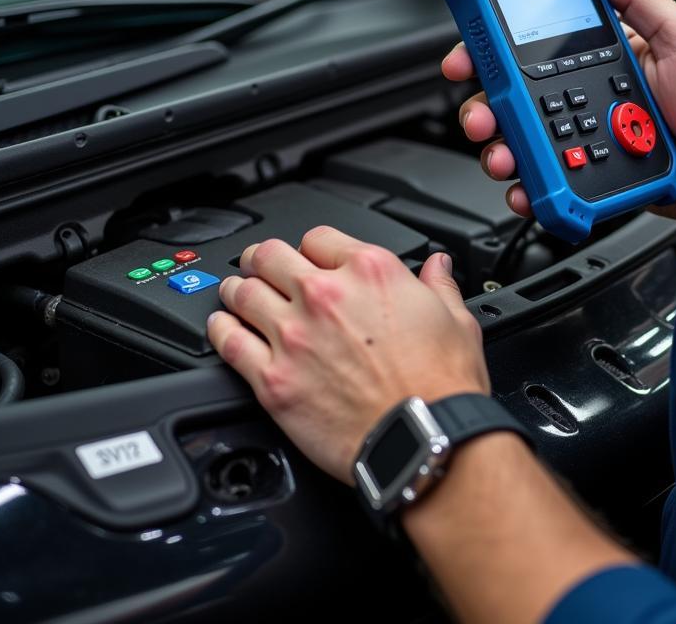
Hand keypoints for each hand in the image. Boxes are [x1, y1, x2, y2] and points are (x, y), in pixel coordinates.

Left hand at [207, 230, 488, 481]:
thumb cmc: (442, 385)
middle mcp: (325, 295)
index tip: (310, 260)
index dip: (312, 249)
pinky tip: (221, 327)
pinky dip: (219, 329)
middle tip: (258, 265)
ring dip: (236, 289)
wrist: (423, 437)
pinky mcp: (273, 379)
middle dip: (262, 258)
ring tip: (234, 292)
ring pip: (243, 293)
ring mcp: (294, 336)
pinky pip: (229, 342)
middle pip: (271, 256)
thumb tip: (437, 266)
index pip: (319, 238)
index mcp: (370, 271)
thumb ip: (439, 284)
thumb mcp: (456, 319)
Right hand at [442, 0, 675, 221]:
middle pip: (519, 100)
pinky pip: (553, 182)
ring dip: (502, 149)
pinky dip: (531, 187)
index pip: (535, 48)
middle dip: (486, 106)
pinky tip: (525, 187)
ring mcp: (590, 138)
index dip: (495, 51)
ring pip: (527, 143)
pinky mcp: (595, 177)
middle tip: (480, 113)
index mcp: (604, 58)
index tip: (470, 54)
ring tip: (502, 155)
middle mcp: (589, 96)